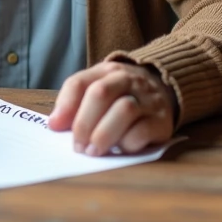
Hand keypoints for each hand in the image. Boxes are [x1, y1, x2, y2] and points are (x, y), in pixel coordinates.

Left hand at [47, 61, 175, 155]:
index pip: (80, 82)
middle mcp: (128, 80)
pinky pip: (143, 130)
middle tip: (77, 146)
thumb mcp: (99, 87)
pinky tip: (119, 149)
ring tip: (93, 151)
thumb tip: (54, 124)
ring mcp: (147, 99)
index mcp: (107, 71)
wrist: (167, 88)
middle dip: (84, 123)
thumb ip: (75, 102)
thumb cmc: (123, 93)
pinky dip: (127, 142)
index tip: (56, 127)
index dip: (65, 105)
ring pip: (124, 110)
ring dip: (103, 134)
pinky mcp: (162, 121)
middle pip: (100, 93)